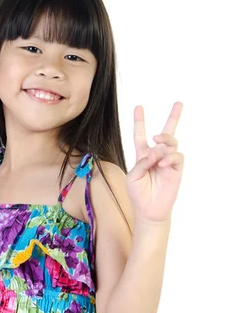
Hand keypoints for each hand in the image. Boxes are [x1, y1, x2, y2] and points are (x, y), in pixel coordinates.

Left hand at [127, 102, 183, 223]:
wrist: (149, 209)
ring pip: (172, 142)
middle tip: (178, 103)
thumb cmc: (138, 193)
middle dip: (173, 117)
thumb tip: (156, 150)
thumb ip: (142, 162)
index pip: (140, 136)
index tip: (139, 107)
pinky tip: (162, 163)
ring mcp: (168, 161)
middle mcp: (156, 155)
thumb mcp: (133, 176)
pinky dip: (170, 157)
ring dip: (164, 141)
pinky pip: (177, 156)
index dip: (139, 121)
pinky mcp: (176, 169)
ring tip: (158, 143)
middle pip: (166, 133)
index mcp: (142, 156)